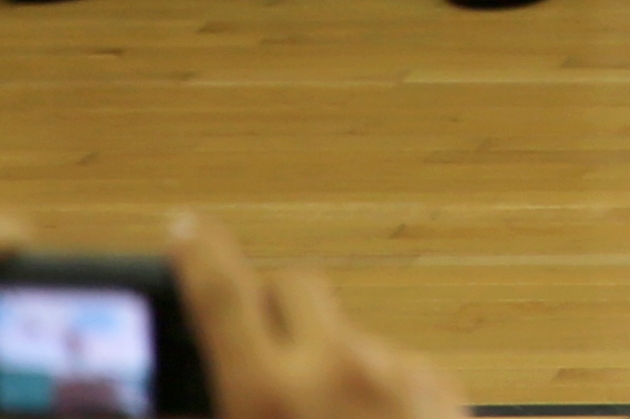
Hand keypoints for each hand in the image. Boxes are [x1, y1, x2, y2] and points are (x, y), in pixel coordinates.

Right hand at [168, 210, 478, 418]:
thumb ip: (230, 404)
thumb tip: (217, 388)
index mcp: (267, 394)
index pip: (222, 295)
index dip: (200, 254)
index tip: (186, 227)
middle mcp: (336, 366)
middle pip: (294, 285)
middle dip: (269, 297)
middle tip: (250, 330)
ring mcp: (396, 372)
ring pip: (347, 335)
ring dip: (325, 360)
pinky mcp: (442, 387)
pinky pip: (396, 368)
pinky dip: (375, 390)